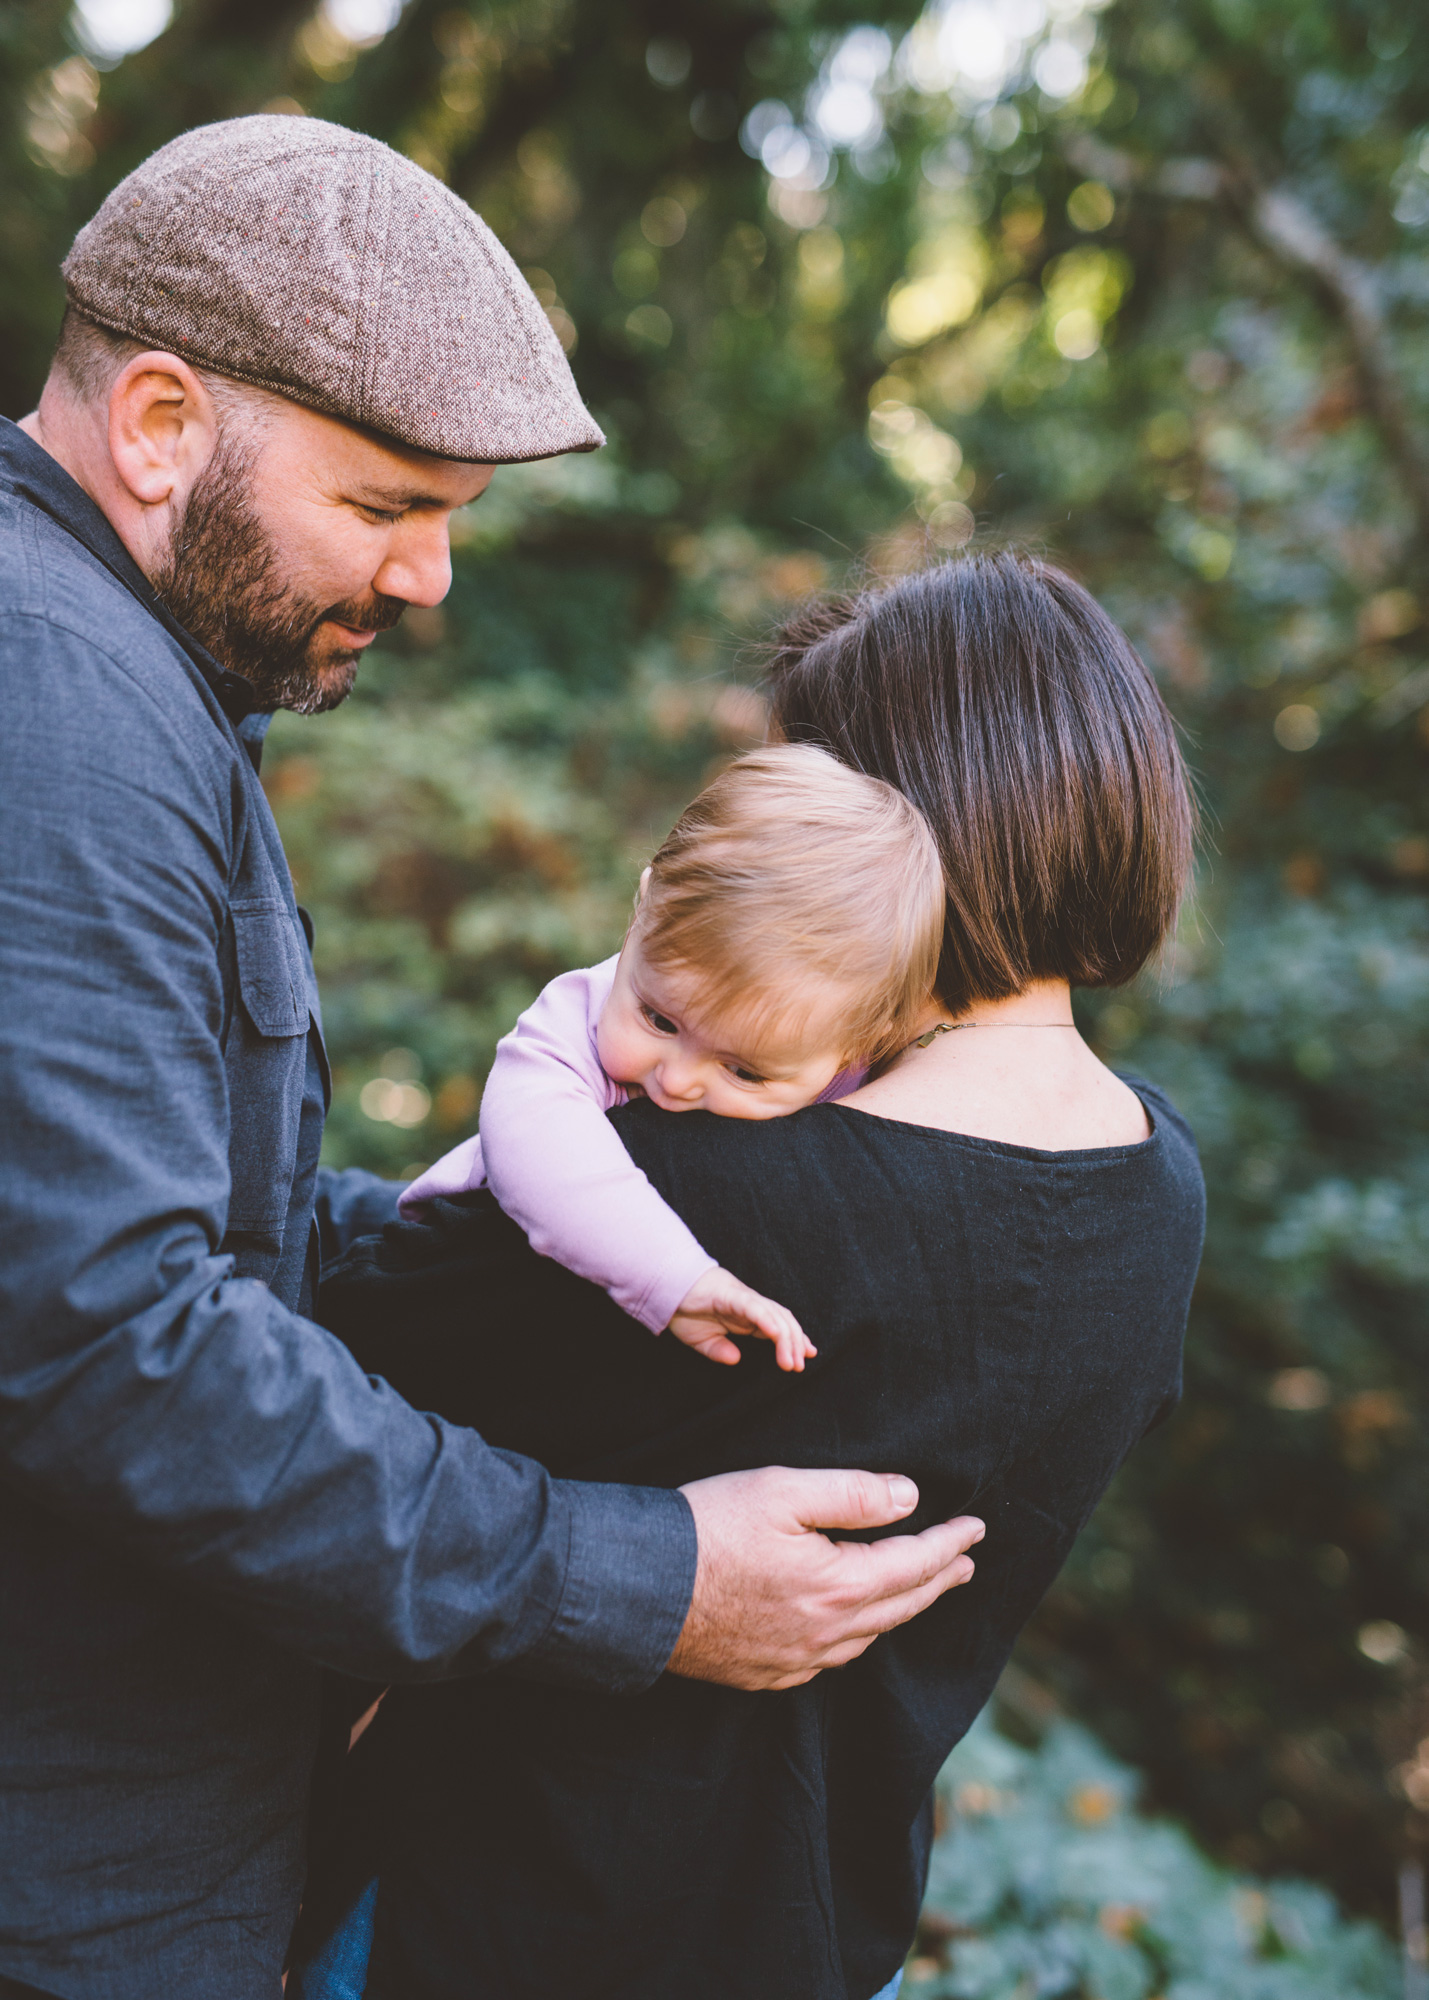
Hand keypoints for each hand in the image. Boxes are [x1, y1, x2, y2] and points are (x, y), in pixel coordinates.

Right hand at [667, 1466, 983, 1690]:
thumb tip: (908, 1498)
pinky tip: (851, 1628)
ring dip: (901, 1610)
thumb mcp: (782, 1490)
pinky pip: (828, 1660)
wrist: (636, 1589)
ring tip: (918, 1590)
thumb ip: (852, 1493)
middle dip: (938, 1580)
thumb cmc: (707, 1528)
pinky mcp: (763, 1674)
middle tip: (966, 1563)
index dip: (948, 1543)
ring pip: (867, 1639)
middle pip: (901, 1606)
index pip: (914, 1563)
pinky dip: (855, 1638)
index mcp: (839, 1586)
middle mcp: (827, 1634)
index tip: (976, 1528)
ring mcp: (794, 1660)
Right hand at [668, 1267, 816, 1371]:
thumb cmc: (685, 1310)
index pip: (778, 1327)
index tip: (805, 1358)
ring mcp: (744, 1299)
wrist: (666, 1288)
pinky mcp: (732, 1295)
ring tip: (791, 1361)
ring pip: (775, 1315)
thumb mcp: (702, 1340)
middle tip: (800, 1366)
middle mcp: (751, 1306)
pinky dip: (768, 1321)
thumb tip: (736, 1360)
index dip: (794, 1341)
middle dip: (796, 1343)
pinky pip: (755, 1308)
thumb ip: (719, 1350)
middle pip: (783, 1321)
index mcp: (747, 1316)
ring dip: (786, 1338)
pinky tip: (776, 1335)